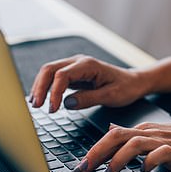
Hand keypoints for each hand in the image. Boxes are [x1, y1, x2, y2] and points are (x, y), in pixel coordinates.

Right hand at [29, 55, 150, 112]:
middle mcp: (79, 62)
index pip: (62, 75)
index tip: (52, 109)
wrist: (134, 82)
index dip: (53, 92)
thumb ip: (88, 99)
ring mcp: (75, 67)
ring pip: (49, 72)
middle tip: (36, 107)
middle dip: (40, 87)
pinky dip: (46, 87)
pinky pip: (55, 78)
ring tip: (35, 105)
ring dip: (40, 87)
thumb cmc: (126, 88)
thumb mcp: (111, 96)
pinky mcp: (73, 74)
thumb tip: (66, 103)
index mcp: (88, 65)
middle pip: (50, 69)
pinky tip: (42, 99)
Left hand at [74, 122, 170, 171]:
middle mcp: (152, 133)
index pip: (112, 136)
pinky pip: (162, 153)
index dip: (93, 151)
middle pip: (117, 136)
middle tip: (83, 169)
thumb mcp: (156, 137)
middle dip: (97, 152)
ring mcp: (166, 142)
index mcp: (145, 131)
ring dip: (118, 159)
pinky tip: (144, 171)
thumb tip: (110, 130)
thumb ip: (133, 136)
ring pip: (135, 143)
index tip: (79, 167)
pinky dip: (150, 161)